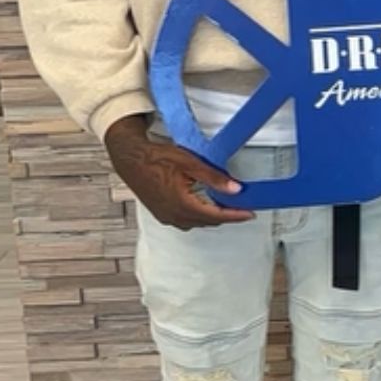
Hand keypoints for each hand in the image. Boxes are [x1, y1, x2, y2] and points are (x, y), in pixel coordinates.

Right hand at [104, 115, 253, 228]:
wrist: (130, 159)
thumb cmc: (157, 158)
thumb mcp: (190, 163)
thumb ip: (214, 178)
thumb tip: (236, 189)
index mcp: (183, 205)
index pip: (217, 216)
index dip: (235, 215)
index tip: (250, 214)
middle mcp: (175, 216)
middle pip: (208, 221)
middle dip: (226, 215)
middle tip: (242, 207)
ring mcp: (167, 217)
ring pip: (197, 222)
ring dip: (212, 216)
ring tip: (226, 206)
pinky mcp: (161, 214)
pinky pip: (185, 220)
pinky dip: (199, 215)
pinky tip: (204, 205)